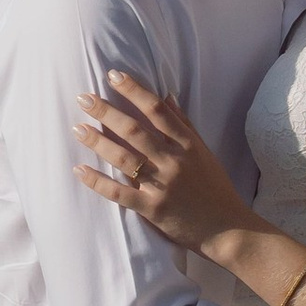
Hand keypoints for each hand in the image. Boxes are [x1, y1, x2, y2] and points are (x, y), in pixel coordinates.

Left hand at [75, 73, 255, 255]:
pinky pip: (120, 194)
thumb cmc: (215, 189)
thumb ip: (184, 124)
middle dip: (107, 112)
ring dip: (98, 142)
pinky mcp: (153, 209)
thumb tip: (166, 95)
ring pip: (124, 159)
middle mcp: (174, 161)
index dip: (134, 91)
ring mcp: (163, 185)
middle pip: (135, 131)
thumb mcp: (204, 152)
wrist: (228, 229)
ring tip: (77, 129)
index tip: (113, 76)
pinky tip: (80, 170)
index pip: (157, 110)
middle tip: (83, 98)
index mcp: (188, 144)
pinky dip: (98, 182)